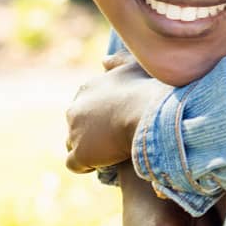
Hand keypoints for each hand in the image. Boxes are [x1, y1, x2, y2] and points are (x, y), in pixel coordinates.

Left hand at [65, 53, 170, 172]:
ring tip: (109, 151)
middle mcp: (74, 109)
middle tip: (114, 136)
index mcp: (86, 89)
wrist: (150, 116)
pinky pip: (75, 163)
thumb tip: (103, 60)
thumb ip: (118, 61)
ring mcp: (75, 132)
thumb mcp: (134, 67)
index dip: (100, 113)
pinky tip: (103, 164)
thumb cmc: (148, 90)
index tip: (117, 118)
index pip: (85, 104)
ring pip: (74, 143)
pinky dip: (86, 164)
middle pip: (77, 123)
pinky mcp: (80, 154)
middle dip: (91, 130)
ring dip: (88, 147)